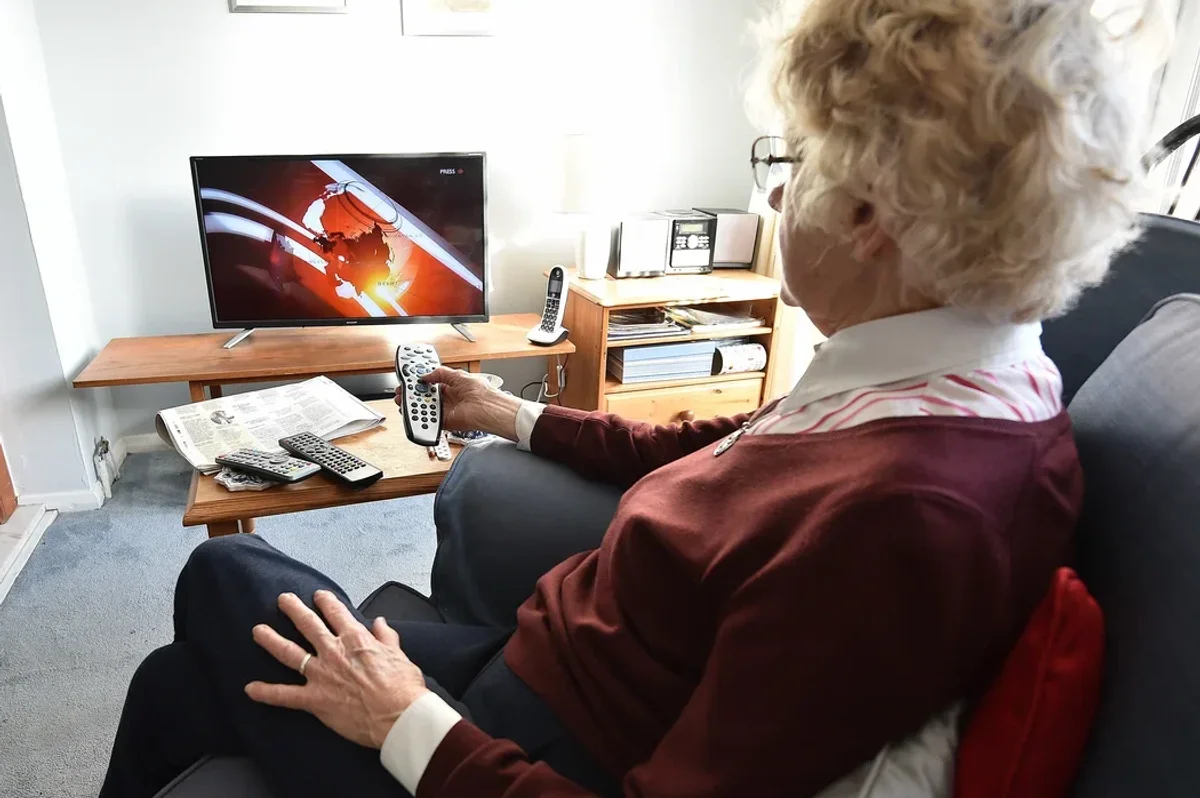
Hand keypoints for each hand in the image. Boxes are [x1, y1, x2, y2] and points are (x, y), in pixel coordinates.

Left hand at [245, 590, 427, 748]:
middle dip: (293, 610)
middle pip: (308, 624)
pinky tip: (250, 688)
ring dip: (271, 640)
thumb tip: (380, 622)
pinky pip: (285, 695)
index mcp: (356, 639)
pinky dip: (267, 692)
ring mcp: (321, 675)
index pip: (336, 613)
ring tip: (258, 631)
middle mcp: (334, 652)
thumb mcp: (399, 654)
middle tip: (282, 600)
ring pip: (289, 652)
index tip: (318, 595)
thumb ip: (386, 636)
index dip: (326, 601)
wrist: (398, 715)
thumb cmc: (403, 687)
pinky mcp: (315, 699)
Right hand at [394, 367, 521, 439]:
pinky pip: (429, 420)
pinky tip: (412, 411)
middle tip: (402, 390)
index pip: (430, 383)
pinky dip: (419, 417)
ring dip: (412, 405)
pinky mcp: (444, 422)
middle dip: (411, 393)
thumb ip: (440, 373)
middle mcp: (447, 399)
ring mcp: (445, 411)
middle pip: (424, 397)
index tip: (408, 378)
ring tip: (403, 400)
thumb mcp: (458, 375)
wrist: (488, 408)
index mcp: (451, 386)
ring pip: (423, 408)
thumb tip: (426, 375)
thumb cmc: (481, 392)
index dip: (419, 381)